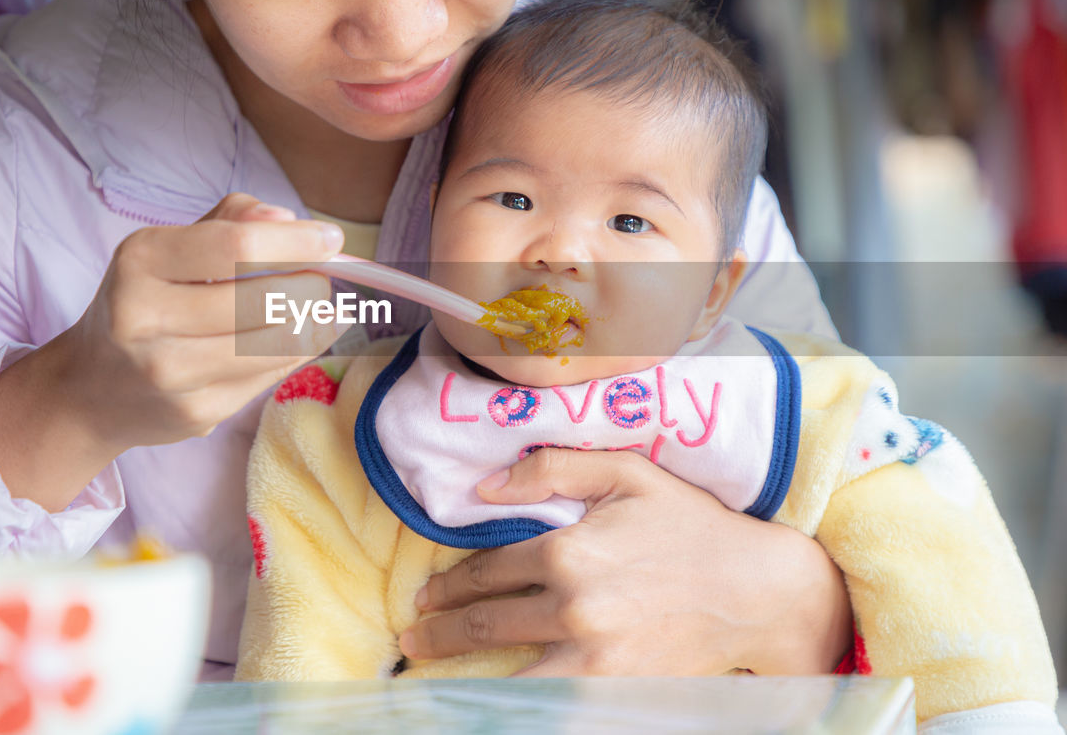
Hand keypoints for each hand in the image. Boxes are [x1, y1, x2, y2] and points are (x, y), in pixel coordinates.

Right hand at [0, 193, 343, 509]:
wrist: (90, 391)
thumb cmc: (144, 304)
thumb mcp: (169, 250)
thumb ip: (229, 223)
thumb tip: (286, 219)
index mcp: (140, 260)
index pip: (237, 246)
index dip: (297, 242)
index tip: (331, 239)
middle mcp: (146, 317)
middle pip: (265, 298)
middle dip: (313, 286)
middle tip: (323, 281)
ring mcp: (169, 372)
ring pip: (278, 342)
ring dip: (314, 323)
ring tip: (319, 310)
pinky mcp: (195, 413)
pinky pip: (271, 377)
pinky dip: (295, 354)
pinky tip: (295, 340)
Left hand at [400, 449, 850, 675]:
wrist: (756, 591)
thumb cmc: (690, 526)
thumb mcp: (628, 473)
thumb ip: (552, 467)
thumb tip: (485, 486)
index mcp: (569, 552)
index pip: (487, 572)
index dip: (450, 585)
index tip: (426, 594)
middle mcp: (573, 608)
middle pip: (486, 625)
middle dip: (439, 632)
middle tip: (413, 635)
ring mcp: (594, 658)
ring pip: (507, 671)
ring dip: (461, 674)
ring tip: (429, 672)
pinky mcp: (614, 691)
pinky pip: (548, 702)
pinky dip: (514, 702)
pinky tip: (492, 700)